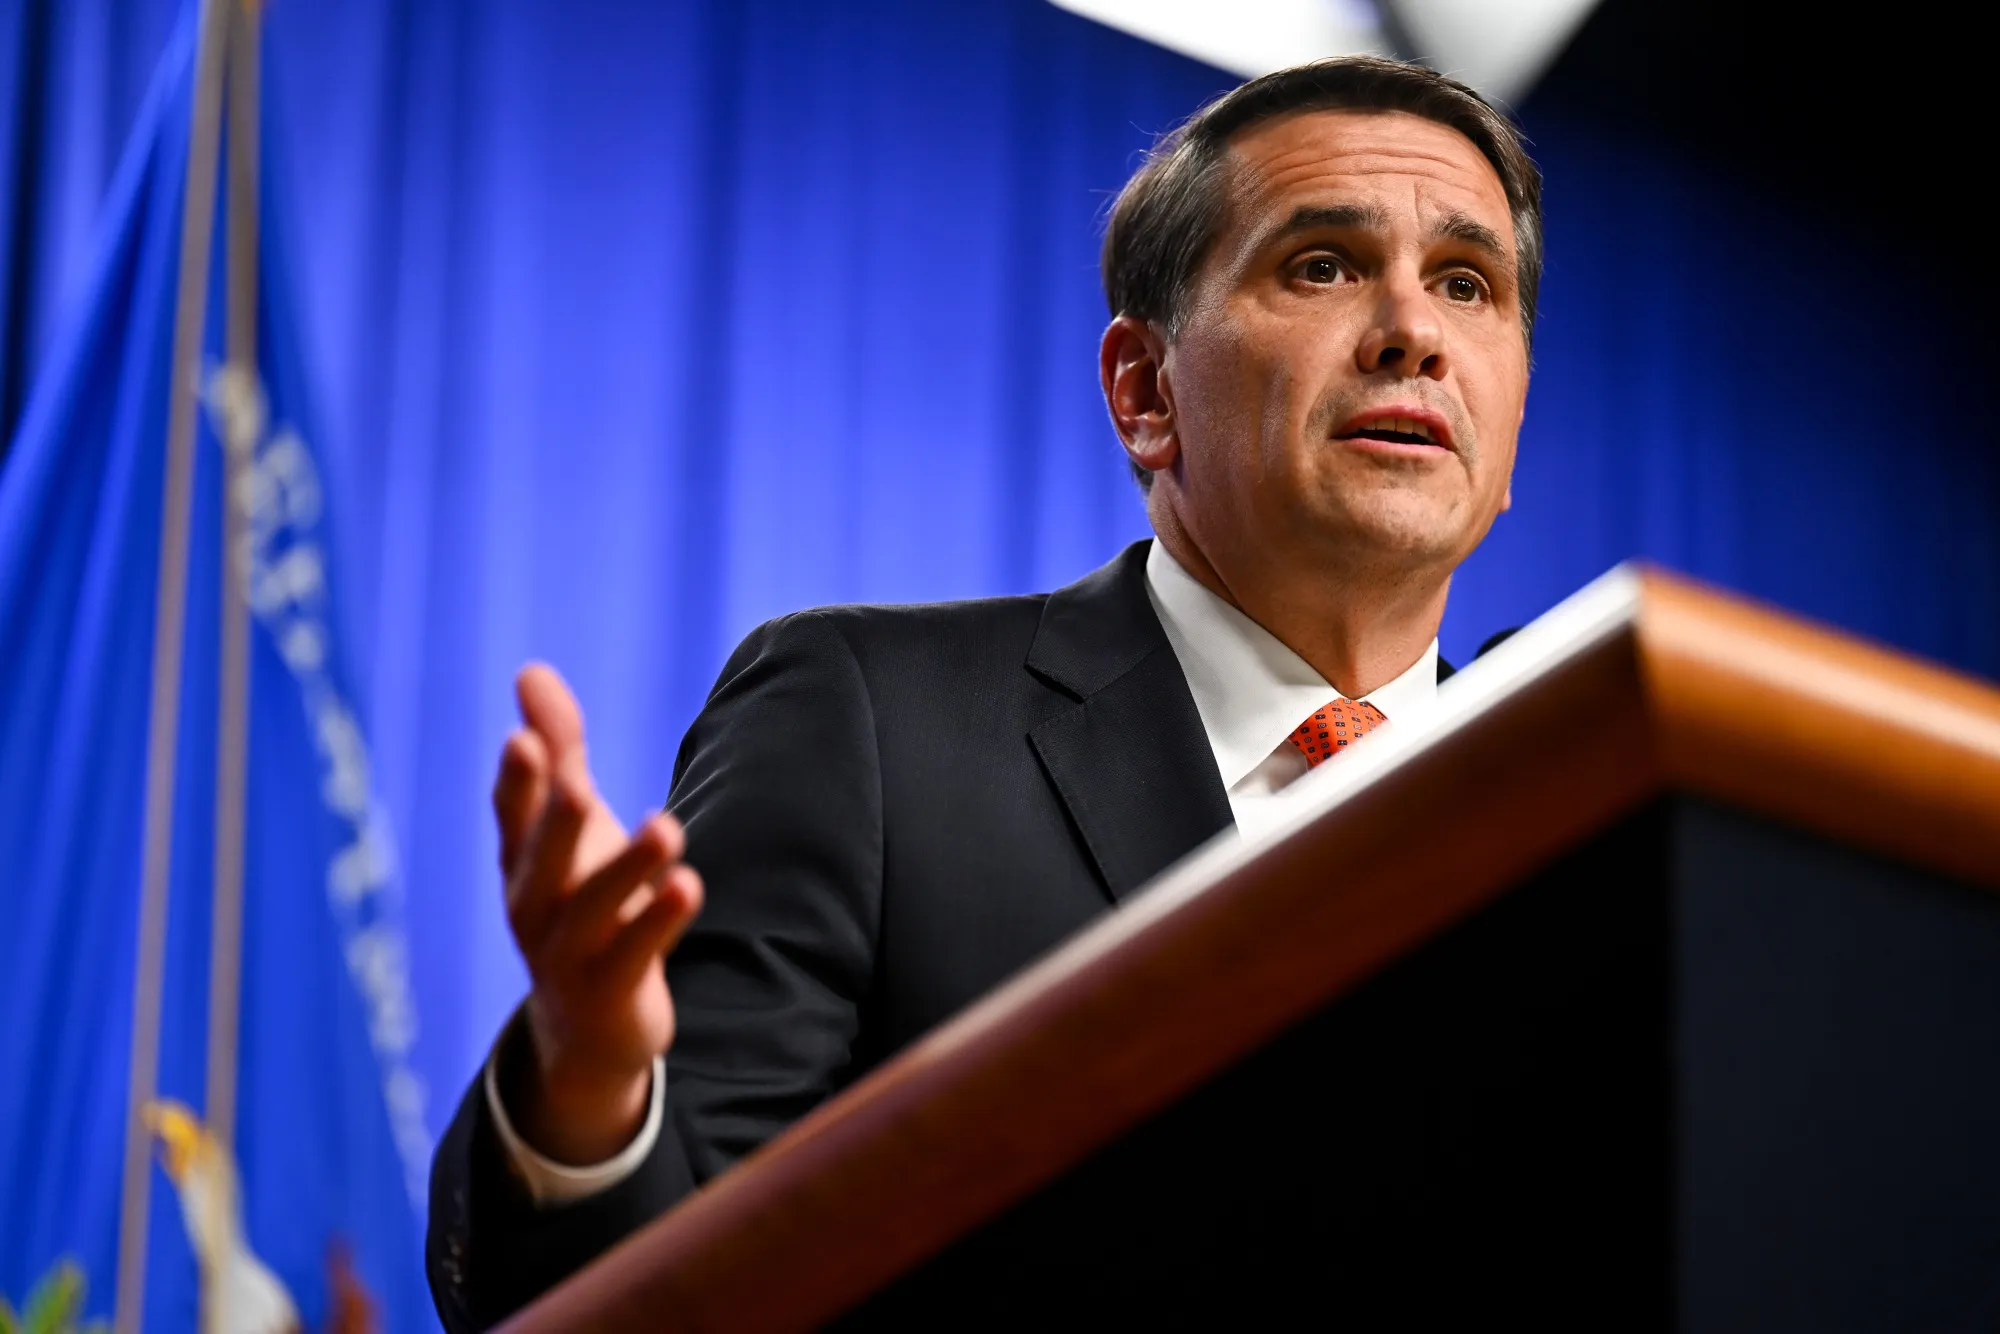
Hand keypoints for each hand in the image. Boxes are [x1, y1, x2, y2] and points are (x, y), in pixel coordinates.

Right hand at [493, 663, 703, 1164]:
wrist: (585, 1026)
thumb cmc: (578, 902)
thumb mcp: (569, 828)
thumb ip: (558, 750)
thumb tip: (530, 670)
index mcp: (522, 861)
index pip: (513, 815)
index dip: (518, 782)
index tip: (522, 739)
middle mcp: (534, 905)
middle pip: (544, 860)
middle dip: (558, 824)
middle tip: (576, 785)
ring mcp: (566, 953)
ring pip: (594, 908)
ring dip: (628, 868)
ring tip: (667, 828)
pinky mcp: (608, 991)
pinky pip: (632, 955)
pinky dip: (658, 922)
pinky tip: (689, 884)